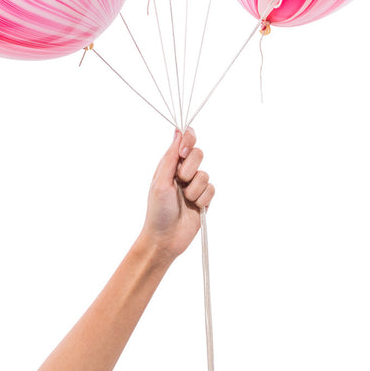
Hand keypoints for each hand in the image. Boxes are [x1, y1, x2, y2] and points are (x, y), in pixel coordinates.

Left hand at [138, 127, 213, 264]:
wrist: (165, 239)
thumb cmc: (158, 211)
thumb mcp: (161, 181)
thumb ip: (171, 156)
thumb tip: (177, 131)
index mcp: (170, 164)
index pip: (184, 142)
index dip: (188, 141)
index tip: (183, 152)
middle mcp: (183, 172)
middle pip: (198, 154)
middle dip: (189, 169)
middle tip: (180, 181)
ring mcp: (194, 185)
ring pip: (205, 174)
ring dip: (194, 188)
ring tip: (185, 200)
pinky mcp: (204, 198)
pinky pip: (211, 189)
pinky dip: (202, 198)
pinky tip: (194, 207)